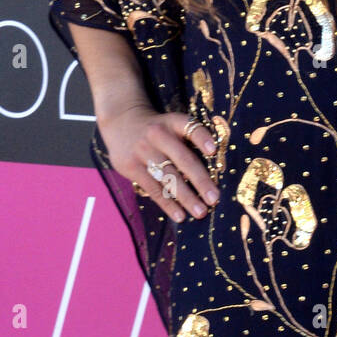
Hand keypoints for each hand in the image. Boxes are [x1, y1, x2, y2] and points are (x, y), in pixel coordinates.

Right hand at [98, 105, 219, 223]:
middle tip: (214, 199)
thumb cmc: (158, 129)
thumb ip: (189, 139)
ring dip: (186, 197)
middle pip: (183, 159)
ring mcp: (143, 151)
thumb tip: (215, 169)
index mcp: (173, 122)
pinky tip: (180, 215)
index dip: (202, 138)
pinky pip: (153, 188)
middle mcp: (158, 135)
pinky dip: (167, 204)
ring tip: (200, 212)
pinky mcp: (131, 167)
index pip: (190, 127)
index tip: (213, 151)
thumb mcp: (172, 124)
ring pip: (168, 178)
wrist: (121, 121)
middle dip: (200, 181)